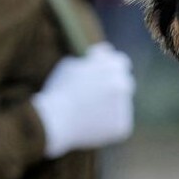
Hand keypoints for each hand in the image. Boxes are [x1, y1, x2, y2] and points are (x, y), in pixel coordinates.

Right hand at [32, 42, 135, 157]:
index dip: (110, 67)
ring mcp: (124, 105)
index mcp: (113, 66)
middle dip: (112, 86)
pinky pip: (116, 122)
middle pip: (124, 82)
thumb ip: (93, 58)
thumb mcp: (71, 65)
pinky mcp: (122, 125)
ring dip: (108, 106)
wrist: (54, 121)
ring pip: (120, 104)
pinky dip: (106, 124)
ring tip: (83, 113)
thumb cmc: (58, 91)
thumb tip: (104, 52)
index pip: (121, 62)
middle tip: (93, 95)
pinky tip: (88, 124)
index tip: (102, 73)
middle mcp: (123, 84)